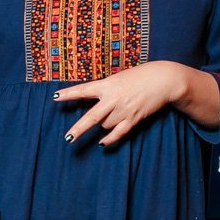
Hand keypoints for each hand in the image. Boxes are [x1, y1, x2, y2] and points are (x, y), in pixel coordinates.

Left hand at [54, 61, 190, 146]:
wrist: (164, 80)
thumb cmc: (141, 76)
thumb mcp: (119, 77)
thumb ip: (107, 88)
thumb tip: (98, 103)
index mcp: (107, 84)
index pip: (84, 90)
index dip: (69, 94)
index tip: (55, 98)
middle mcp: (113, 99)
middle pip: (91, 117)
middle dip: (79, 129)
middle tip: (68, 138)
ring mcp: (123, 110)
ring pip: (105, 125)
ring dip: (103, 125)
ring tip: (114, 114)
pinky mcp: (133, 118)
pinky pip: (118, 133)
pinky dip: (109, 139)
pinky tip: (102, 143)